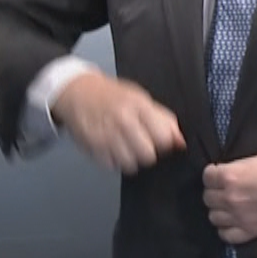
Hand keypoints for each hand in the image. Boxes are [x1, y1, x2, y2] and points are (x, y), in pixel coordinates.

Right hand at [51, 72, 183, 173]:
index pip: (163, 138)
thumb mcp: (140, 98)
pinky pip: (112, 166)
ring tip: (125, 146)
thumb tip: (180, 142)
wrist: (76, 91)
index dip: (164, 143)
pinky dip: (114, 160)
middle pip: (148, 155)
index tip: (159, 141)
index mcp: (138, 106)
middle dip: (148, 153)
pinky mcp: (93, 147)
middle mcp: (122, 121)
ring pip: (131, 165)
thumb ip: (163, 119)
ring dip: (131, 159)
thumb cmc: (110, 95)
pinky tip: (112, 148)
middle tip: (141, 144)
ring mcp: (106, 135)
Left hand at [202, 155, 256, 243]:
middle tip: (225, 191)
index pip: (206, 177)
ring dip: (219, 211)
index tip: (218, 176)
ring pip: (213, 217)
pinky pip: (226, 235)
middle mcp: (230, 197)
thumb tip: (223, 175)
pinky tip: (232, 223)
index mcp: (231, 176)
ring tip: (229, 207)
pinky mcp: (250, 232)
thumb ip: (235, 169)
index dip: (212, 175)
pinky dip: (226, 230)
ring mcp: (239, 217)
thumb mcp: (255, 161)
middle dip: (215, 192)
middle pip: (208, 198)